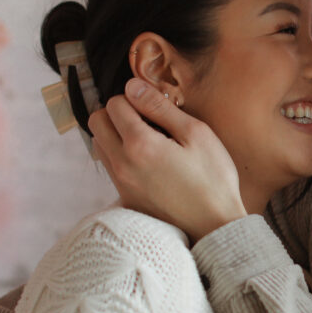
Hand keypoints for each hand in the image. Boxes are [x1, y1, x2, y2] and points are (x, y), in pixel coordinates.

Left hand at [90, 78, 247, 241]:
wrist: (214, 225)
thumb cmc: (212, 177)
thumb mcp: (196, 133)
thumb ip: (160, 107)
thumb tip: (132, 87)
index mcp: (139, 144)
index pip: (114, 104)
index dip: (134, 97)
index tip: (154, 106)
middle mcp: (122, 164)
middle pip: (97, 122)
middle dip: (117, 113)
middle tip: (146, 118)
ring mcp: (121, 184)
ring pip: (99, 145)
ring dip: (116, 134)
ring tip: (147, 139)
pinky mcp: (125, 198)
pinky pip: (110, 167)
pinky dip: (120, 155)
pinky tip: (148, 160)